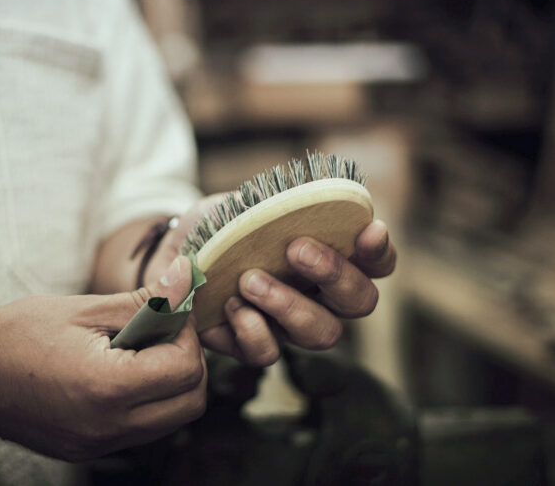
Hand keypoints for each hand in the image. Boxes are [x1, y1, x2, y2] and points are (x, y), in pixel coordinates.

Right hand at [0, 255, 206, 461]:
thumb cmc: (17, 332)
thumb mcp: (84, 308)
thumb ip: (144, 301)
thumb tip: (186, 279)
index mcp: (107, 388)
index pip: (185, 368)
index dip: (186, 333)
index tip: (170, 311)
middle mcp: (107, 427)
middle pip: (190, 402)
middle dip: (189, 362)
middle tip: (163, 331)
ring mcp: (98, 445)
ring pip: (171, 420)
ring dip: (171, 383)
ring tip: (140, 349)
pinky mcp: (88, 450)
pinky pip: (141, 429)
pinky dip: (148, 401)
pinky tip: (121, 371)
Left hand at [147, 194, 396, 366]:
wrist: (175, 249)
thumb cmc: (223, 222)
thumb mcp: (247, 203)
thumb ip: (277, 204)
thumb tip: (296, 200)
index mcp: (332, 256)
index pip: (377, 262)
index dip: (380, 251)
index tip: (369, 230)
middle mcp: (322, 296)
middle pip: (361, 302)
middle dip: (334, 275)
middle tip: (296, 249)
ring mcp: (290, 325)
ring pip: (321, 333)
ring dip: (289, 305)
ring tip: (250, 279)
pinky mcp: (253, 344)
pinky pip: (267, 353)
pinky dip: (252, 329)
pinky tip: (230, 305)